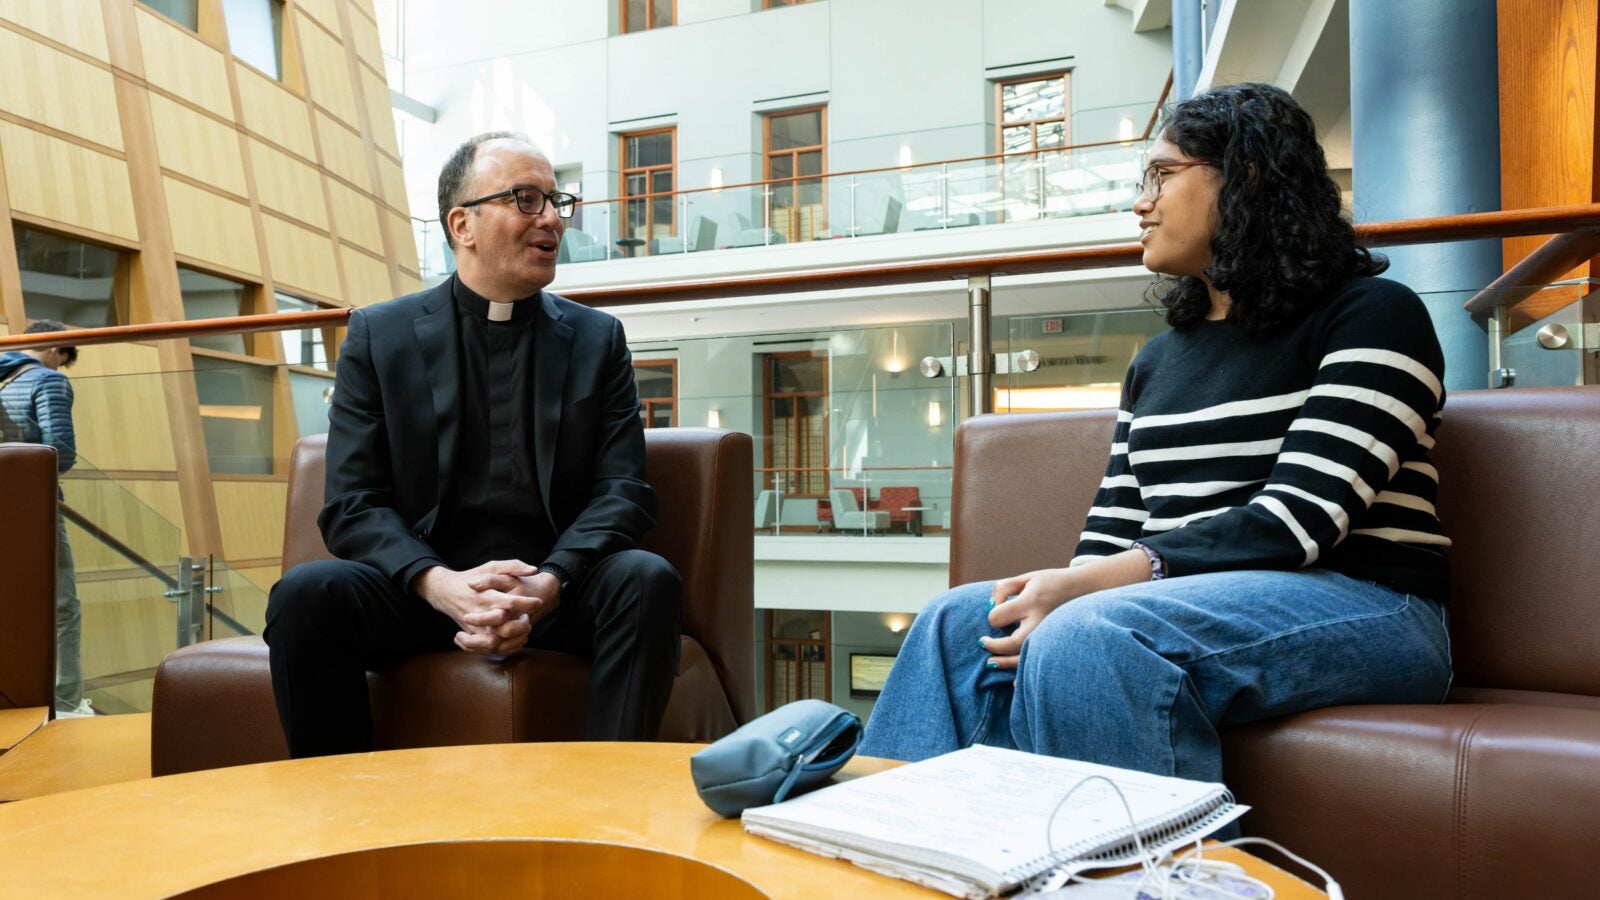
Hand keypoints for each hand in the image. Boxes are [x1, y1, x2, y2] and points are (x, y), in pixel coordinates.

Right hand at [414, 560, 547, 655]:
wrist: (446, 592)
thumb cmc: (472, 577)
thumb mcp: (491, 566)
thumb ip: (513, 566)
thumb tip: (534, 570)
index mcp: (487, 596)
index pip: (510, 603)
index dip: (528, 604)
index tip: (538, 602)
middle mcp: (481, 614)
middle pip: (505, 628)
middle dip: (522, 626)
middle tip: (528, 618)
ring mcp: (476, 628)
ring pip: (497, 643)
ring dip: (515, 639)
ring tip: (523, 630)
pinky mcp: (473, 636)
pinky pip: (490, 649)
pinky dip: (505, 648)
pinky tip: (515, 638)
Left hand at [980, 550, 1156, 668]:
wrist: (1088, 590)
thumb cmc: (1052, 583)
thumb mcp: (1028, 577)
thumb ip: (1004, 588)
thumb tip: (989, 607)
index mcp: (1032, 600)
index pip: (998, 617)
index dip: (993, 615)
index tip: (996, 611)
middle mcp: (1041, 620)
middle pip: (1010, 643)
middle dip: (993, 646)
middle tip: (983, 643)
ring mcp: (1051, 635)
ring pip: (1024, 658)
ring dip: (1004, 663)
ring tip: (991, 663)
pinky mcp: (1057, 644)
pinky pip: (1040, 664)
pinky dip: (1026, 674)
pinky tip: (1014, 681)